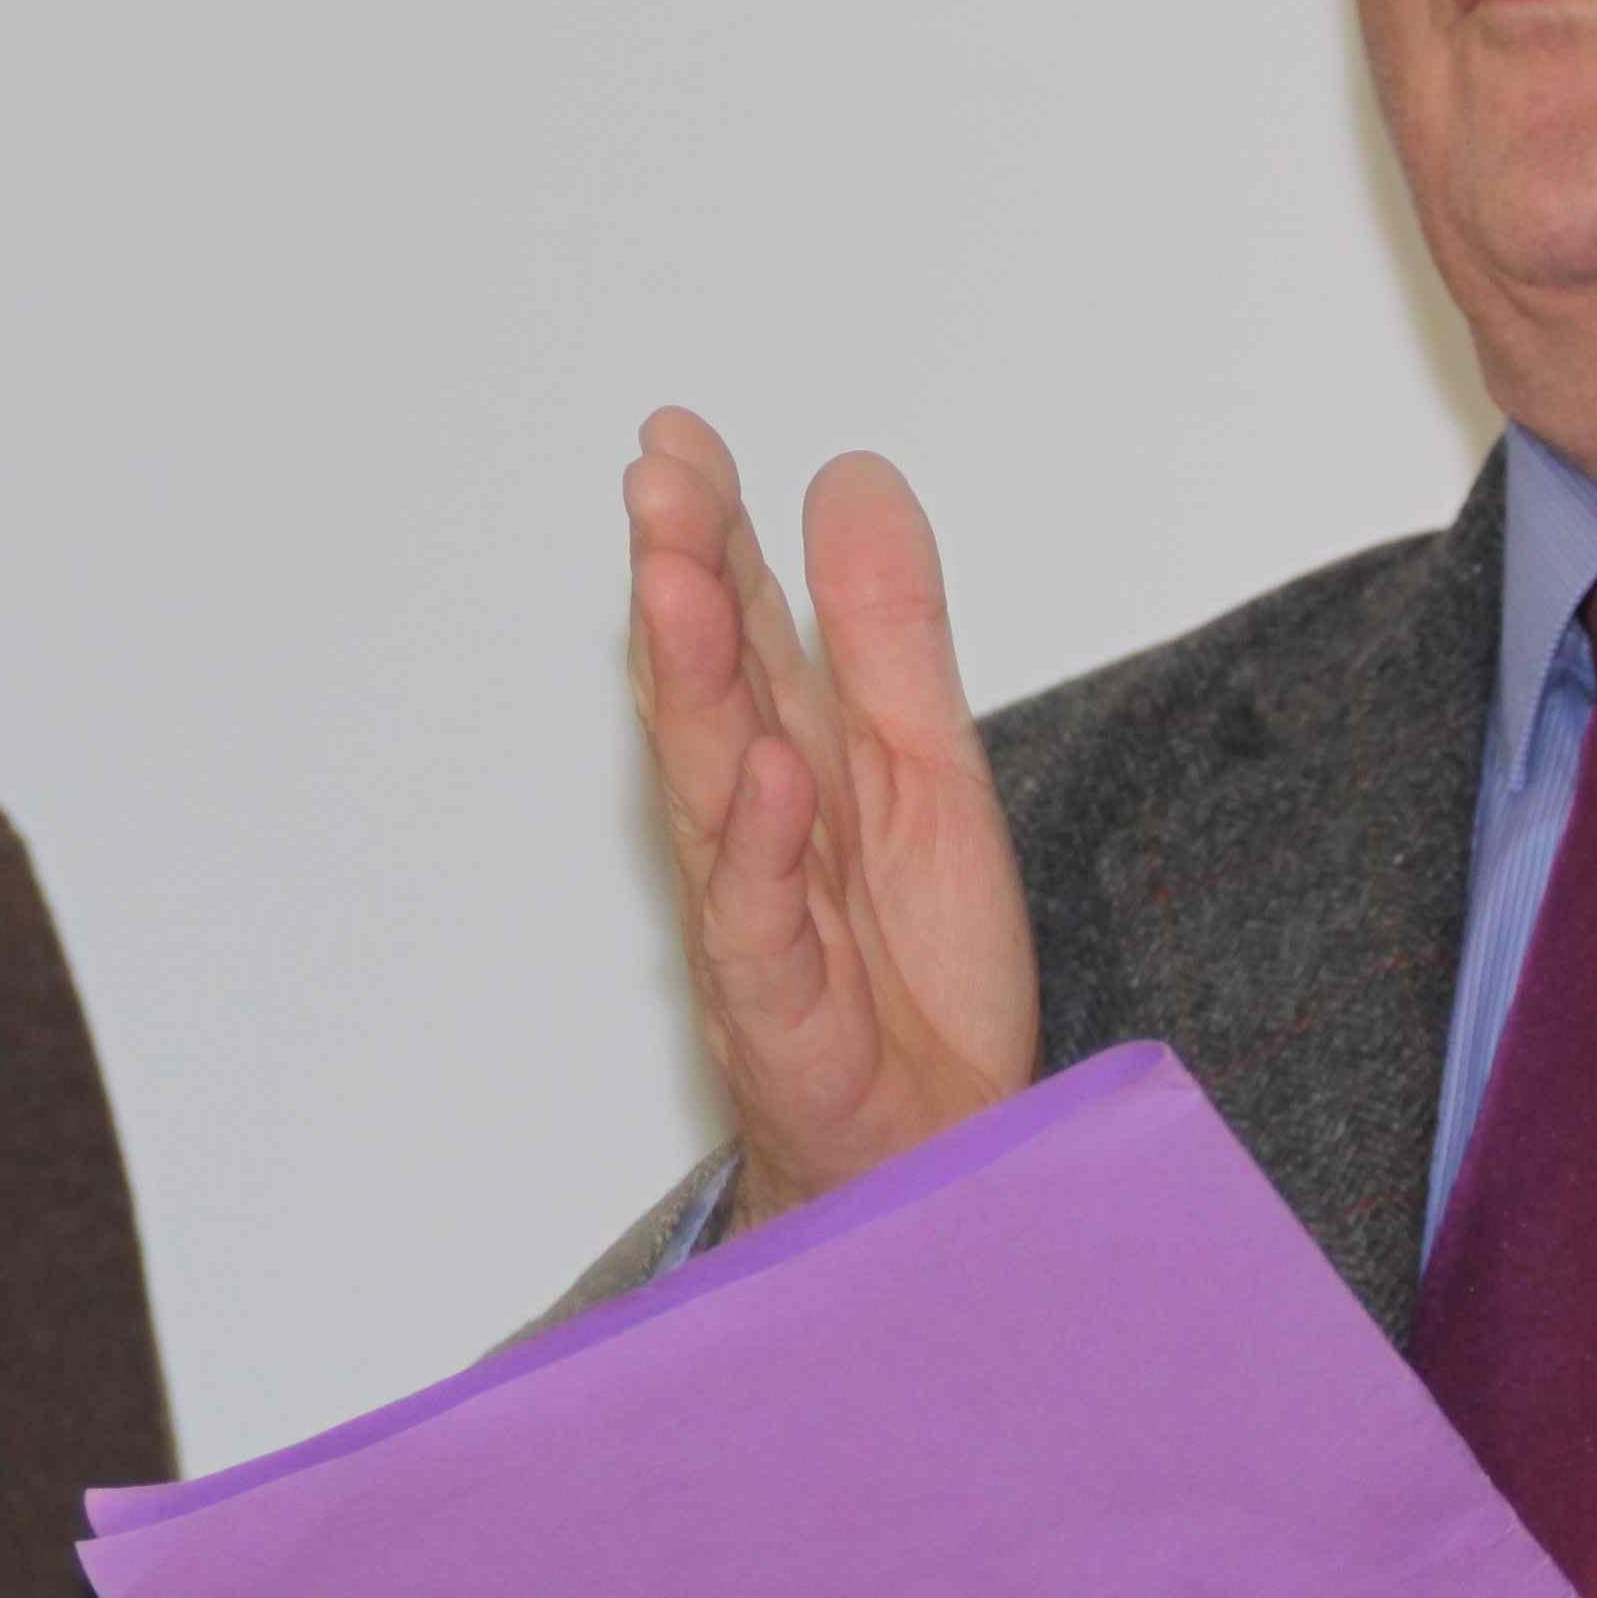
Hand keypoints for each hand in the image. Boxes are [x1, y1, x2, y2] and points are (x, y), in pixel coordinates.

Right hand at [623, 409, 1035, 1230]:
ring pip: (710, 789)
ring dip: (691, 682)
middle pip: (704, 690)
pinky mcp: (787, 1016)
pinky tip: (772, 773)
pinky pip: (765, 926)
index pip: (734, 628)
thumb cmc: (910, 979)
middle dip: (677, 579)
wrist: (937, 1159)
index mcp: (786, 760)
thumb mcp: (924, 765)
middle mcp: (751, 833)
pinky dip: (763, 850)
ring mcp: (759, 922)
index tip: (679, 438)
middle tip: (659, 479)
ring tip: (682, 579)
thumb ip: (885, 630)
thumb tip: (849, 474)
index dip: (708, 532)